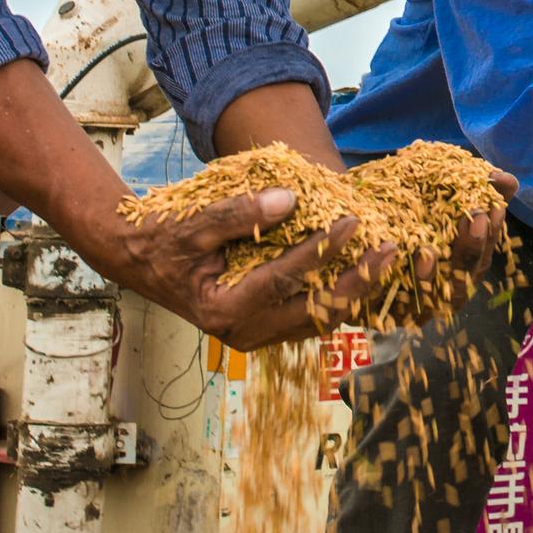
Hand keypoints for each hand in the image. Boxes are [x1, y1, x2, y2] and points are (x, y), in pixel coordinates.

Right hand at [97, 192, 397, 348]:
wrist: (140, 259)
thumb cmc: (162, 239)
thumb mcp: (193, 223)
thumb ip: (239, 213)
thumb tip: (291, 199)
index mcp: (223, 310)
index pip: (284, 279)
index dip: (321, 250)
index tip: (352, 220)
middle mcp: (245, 333)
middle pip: (315, 312)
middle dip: (359, 282)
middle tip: (392, 249)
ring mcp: (258, 334)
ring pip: (321, 320)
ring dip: (358, 291)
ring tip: (390, 259)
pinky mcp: (268, 326)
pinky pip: (313, 315)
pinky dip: (341, 295)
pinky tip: (368, 270)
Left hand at [357, 165, 519, 322]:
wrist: (346, 213)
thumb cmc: (401, 205)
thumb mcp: (434, 189)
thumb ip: (471, 188)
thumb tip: (506, 180)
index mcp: (455, 270)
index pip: (479, 260)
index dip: (490, 237)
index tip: (494, 207)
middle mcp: (434, 294)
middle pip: (458, 285)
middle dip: (467, 253)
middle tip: (475, 220)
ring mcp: (403, 306)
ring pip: (422, 301)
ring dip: (427, 277)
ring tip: (428, 251)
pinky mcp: (368, 308)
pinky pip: (379, 303)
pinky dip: (384, 283)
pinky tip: (387, 259)